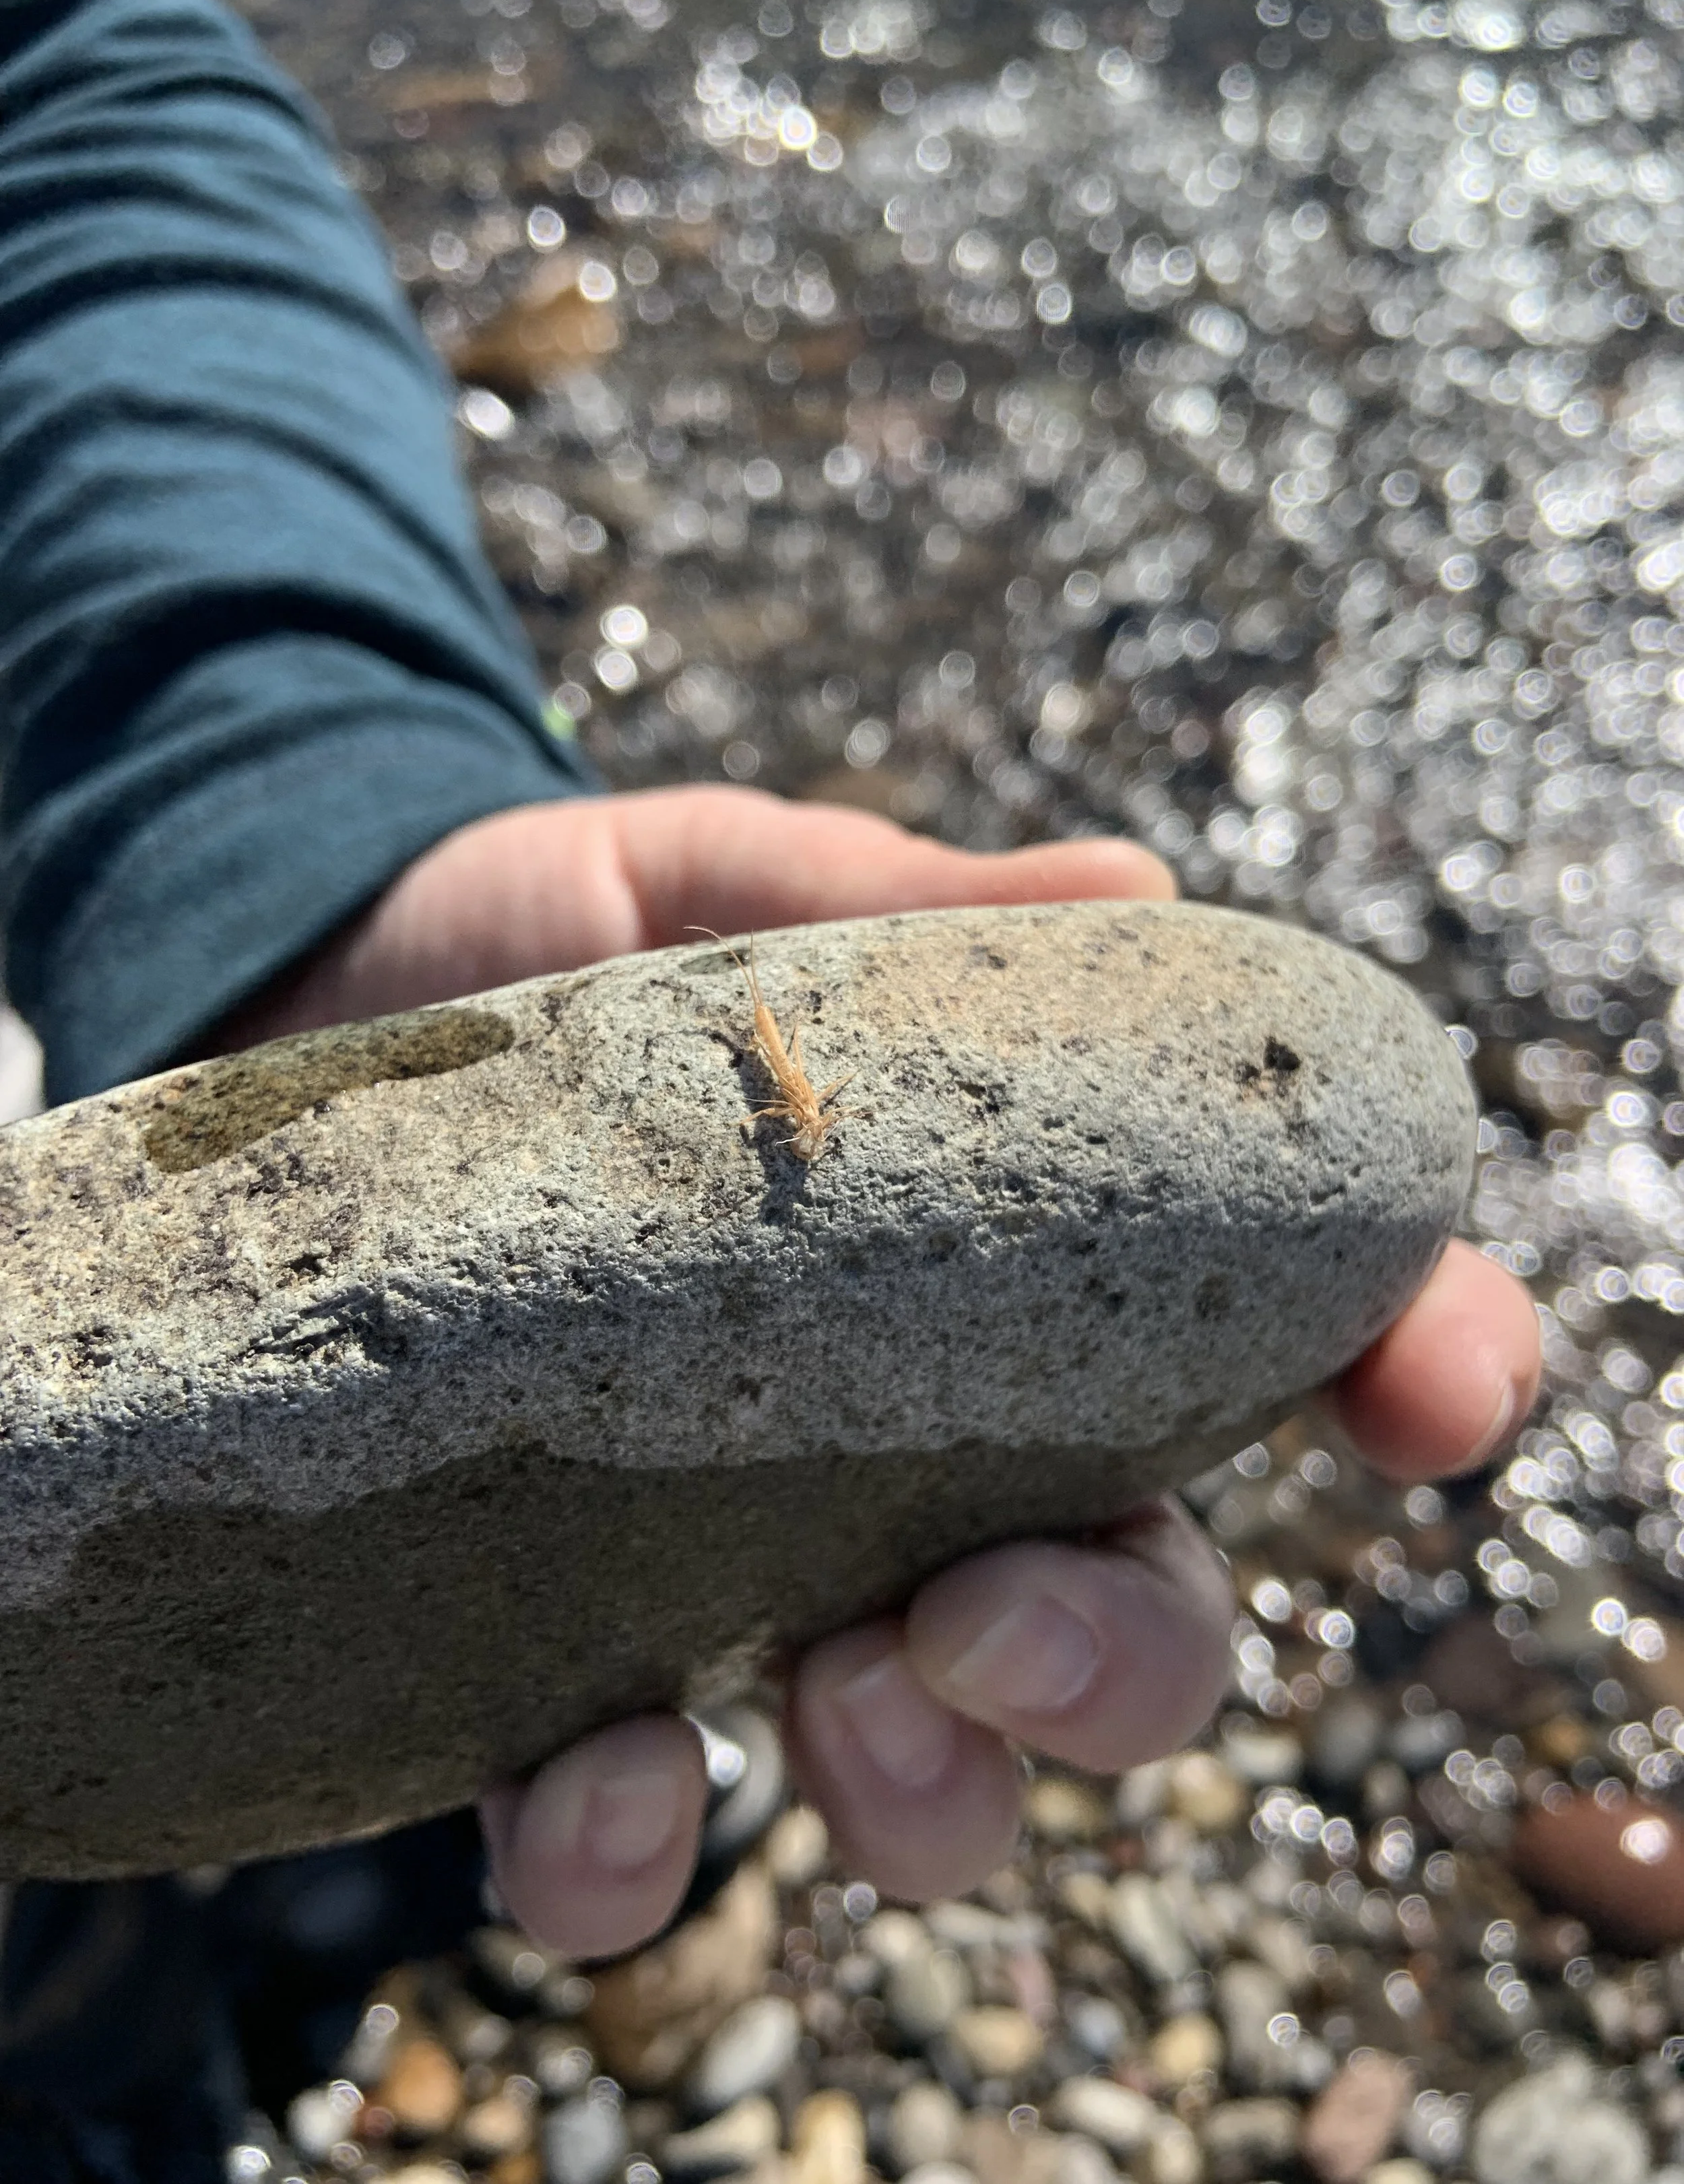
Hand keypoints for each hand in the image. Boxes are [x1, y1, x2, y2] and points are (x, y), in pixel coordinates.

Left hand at [221, 785, 1541, 1956]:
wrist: (303, 1002)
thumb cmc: (552, 964)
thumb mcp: (717, 897)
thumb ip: (892, 901)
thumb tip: (1128, 891)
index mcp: (1014, 1289)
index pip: (1270, 1348)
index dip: (1401, 1370)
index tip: (1435, 1390)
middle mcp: (918, 1473)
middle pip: (1131, 1631)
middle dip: (1122, 1659)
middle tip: (998, 1610)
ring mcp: (743, 1588)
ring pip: (930, 1781)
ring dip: (926, 1788)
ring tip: (832, 1690)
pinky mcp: (539, 1665)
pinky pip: (622, 1840)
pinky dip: (622, 1857)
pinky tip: (584, 1781)